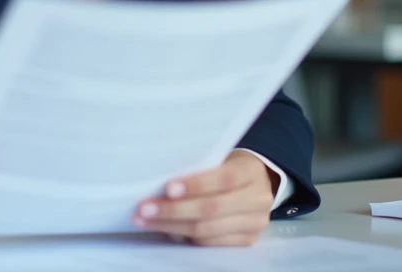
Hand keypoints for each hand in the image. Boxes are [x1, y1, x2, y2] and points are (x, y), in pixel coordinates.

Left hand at [132, 150, 277, 246]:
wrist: (257, 182)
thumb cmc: (228, 166)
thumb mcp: (221, 158)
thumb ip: (199, 167)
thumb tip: (159, 180)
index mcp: (251, 172)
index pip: (225, 179)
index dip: (196, 185)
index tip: (168, 188)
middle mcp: (257, 200)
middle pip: (212, 209)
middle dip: (174, 210)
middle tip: (144, 208)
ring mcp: (254, 224)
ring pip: (207, 230)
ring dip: (171, 226)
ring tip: (145, 220)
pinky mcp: (247, 241)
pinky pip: (210, 243)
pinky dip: (184, 237)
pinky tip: (164, 230)